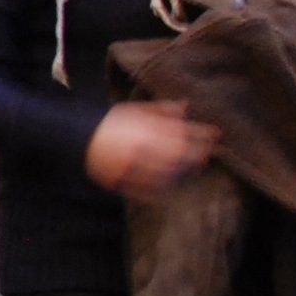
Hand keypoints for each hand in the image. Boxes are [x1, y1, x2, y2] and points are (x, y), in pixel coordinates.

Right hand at [84, 101, 218, 200]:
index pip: (180, 131)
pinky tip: (171, 186)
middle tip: (210, 153)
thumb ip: (160, 110)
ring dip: (182, 170)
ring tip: (194, 167)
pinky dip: (160, 188)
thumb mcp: (134, 110)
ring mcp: (131, 165)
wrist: (79, 135)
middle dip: (197, 153)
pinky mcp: (121, 180)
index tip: (216, 135)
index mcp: (143, 127)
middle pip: (177, 153)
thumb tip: (185, 106)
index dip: (201, 134)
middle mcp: (139, 146)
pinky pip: (146, 189)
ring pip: (165, 172)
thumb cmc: (110, 122)